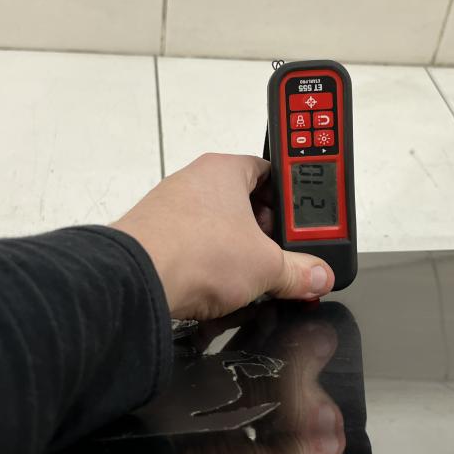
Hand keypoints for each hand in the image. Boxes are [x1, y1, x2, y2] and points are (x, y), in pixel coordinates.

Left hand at [112, 153, 334, 319]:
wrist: (136, 280)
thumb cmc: (192, 252)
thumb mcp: (266, 266)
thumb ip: (299, 271)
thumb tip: (317, 275)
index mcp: (225, 169)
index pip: (270, 172)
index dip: (291, 201)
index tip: (302, 225)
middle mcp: (195, 180)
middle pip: (244, 201)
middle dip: (265, 231)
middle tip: (281, 257)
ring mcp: (171, 208)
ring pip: (218, 225)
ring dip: (237, 248)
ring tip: (250, 275)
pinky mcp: (155, 236)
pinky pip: (194, 244)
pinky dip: (209, 261)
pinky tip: (217, 284)